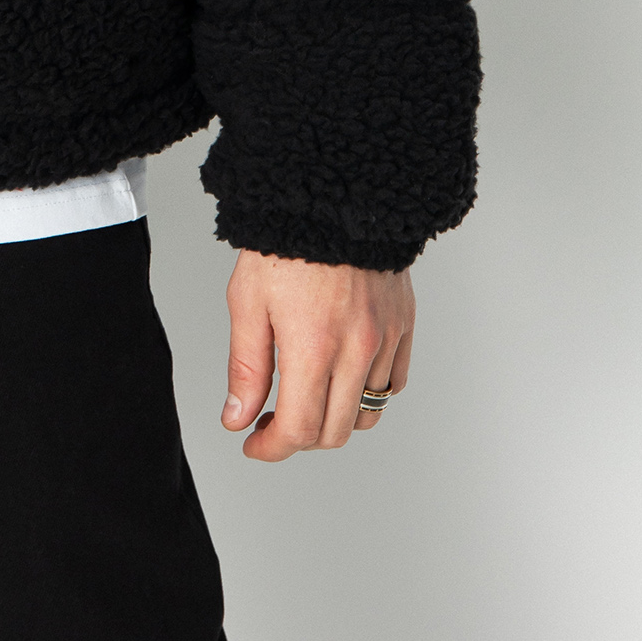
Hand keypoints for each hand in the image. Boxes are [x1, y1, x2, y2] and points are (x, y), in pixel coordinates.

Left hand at [220, 249, 412, 460]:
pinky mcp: (403, 325)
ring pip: (368, 413)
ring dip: (335, 419)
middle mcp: (356, 349)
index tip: (254, 441)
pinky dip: (368, 392)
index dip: (272, 447)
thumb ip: (246, 367)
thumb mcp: (248, 301)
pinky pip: (392, 382)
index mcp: (313, 346)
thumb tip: (238, 418)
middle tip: (273, 420)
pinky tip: (342, 375)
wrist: (333, 193)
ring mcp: (385, 339)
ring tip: (308, 397)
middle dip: (300, 438)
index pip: (300, 430)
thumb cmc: (285, 241)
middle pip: (335, 431)